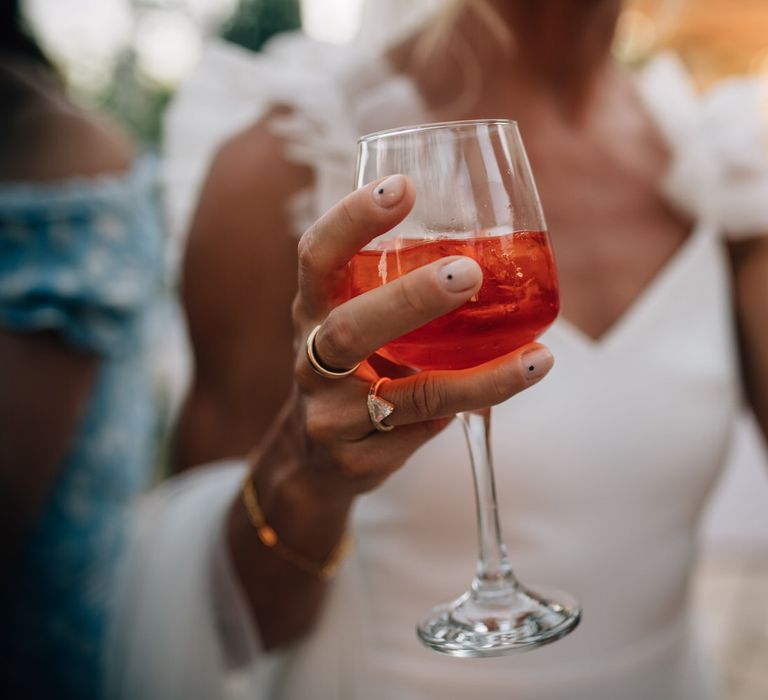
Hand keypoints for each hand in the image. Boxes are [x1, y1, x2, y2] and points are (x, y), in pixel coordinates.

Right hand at [290, 174, 553, 495]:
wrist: (316, 460)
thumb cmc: (352, 373)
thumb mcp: (352, 323)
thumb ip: (394, 290)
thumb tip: (494, 246)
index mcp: (312, 311)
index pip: (317, 257)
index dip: (352, 219)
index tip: (403, 186)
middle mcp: (311, 361)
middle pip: (348, 330)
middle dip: (409, 300)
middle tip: (468, 273)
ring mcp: (330, 416)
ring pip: (407, 396)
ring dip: (476, 378)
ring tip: (534, 357)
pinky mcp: (358, 459)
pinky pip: (425, 432)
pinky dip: (475, 404)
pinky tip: (516, 380)